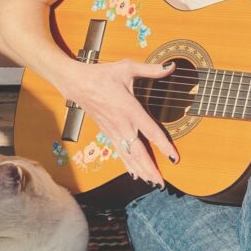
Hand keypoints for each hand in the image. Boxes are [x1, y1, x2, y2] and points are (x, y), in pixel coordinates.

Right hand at [62, 59, 178, 187]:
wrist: (77, 83)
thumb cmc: (102, 75)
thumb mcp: (127, 68)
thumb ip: (151, 69)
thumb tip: (171, 66)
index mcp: (129, 109)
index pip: (150, 131)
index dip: (164, 146)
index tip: (174, 158)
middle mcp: (122, 124)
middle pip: (139, 152)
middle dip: (150, 168)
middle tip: (162, 183)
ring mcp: (113, 131)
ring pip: (129, 156)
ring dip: (141, 170)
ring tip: (153, 183)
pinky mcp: (107, 133)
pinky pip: (120, 152)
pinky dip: (128, 165)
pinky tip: (135, 174)